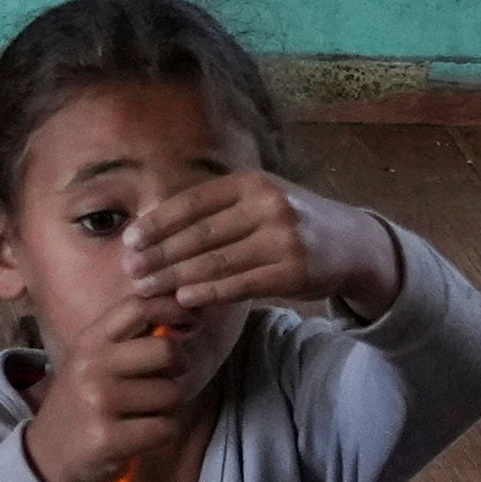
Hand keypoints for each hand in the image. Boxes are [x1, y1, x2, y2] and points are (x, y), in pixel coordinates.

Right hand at [18, 302, 227, 481]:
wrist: (48, 456)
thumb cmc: (82, 404)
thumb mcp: (93, 363)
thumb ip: (128, 340)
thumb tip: (182, 316)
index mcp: (89, 342)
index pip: (137, 307)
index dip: (172, 308)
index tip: (190, 321)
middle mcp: (91, 366)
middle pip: (165, 350)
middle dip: (179, 369)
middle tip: (167, 381)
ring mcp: (98, 401)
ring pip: (171, 393)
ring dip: (169, 407)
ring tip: (145, 414)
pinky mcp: (108, 437)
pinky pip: (165, 428)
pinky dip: (163, 433)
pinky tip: (142, 436)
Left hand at [115, 165, 370, 336]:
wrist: (352, 244)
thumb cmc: (291, 221)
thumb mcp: (260, 199)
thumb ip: (217, 208)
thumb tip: (155, 223)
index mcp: (251, 182)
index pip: (192, 202)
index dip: (157, 223)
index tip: (128, 240)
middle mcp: (267, 205)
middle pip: (199, 234)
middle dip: (159, 255)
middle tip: (129, 271)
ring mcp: (282, 239)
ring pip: (216, 261)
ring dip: (175, 277)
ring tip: (146, 288)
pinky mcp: (293, 272)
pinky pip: (240, 284)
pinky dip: (208, 292)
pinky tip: (183, 299)